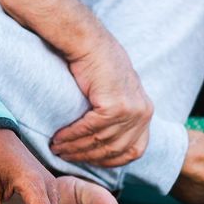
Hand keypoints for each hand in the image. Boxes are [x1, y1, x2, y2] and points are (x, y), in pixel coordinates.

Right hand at [51, 41, 151, 166]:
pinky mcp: (116, 106)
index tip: (89, 161)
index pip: (134, 150)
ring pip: (101, 141)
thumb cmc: (98, 64)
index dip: (110, 161)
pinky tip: (59, 138)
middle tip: (65, 156)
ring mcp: (132, 110)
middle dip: (88, 156)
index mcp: (146, 111)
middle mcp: (144, 112)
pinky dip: (72, 136)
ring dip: (76, 148)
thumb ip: (117, 115)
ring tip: (57, 148)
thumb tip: (105, 143)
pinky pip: (91, 129)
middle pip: (115, 149)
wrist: (89, 42)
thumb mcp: (117, 92)